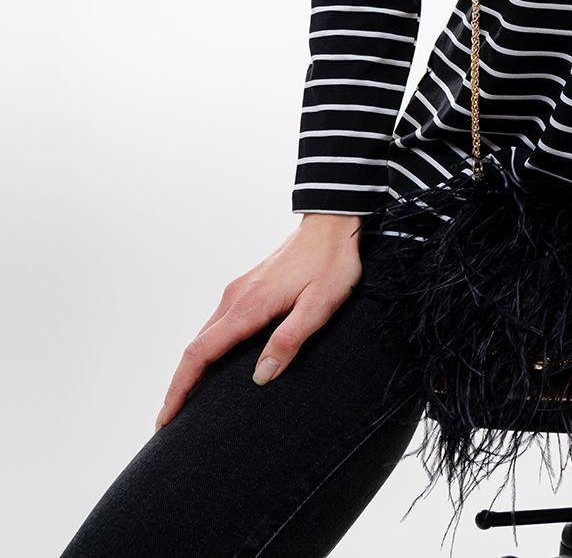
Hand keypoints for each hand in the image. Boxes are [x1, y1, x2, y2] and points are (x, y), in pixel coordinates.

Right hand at [153, 214, 365, 431]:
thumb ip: (289, 339)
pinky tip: (214, 364)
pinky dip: (207, 349)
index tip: (166, 417)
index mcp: (248, 306)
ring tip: (187, 400)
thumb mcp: (319, 305)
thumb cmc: (330, 264)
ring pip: (205, 334)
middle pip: (195, 347)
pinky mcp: (247, 287)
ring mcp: (238, 290)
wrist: (331, 224)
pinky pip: (218, 323)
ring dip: (192, 367)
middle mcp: (235, 298)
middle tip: (170, 421)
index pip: (200, 353)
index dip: (180, 388)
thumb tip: (261, 377)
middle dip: (179, 385)